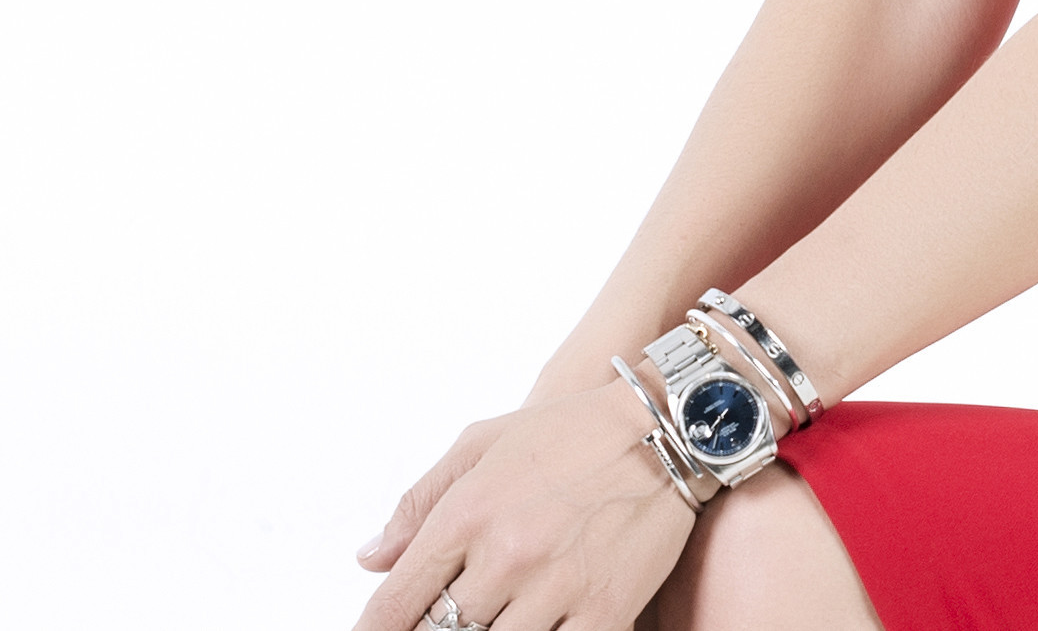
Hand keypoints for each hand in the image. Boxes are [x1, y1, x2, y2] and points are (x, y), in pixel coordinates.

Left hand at [349, 380, 695, 630]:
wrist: (668, 426)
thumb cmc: (572, 431)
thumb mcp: (484, 442)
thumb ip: (420, 500)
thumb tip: (369, 558)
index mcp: (467, 514)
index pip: (397, 602)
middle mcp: (505, 556)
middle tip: (442, 626)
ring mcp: (555, 589)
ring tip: (491, 621)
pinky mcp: (605, 611)